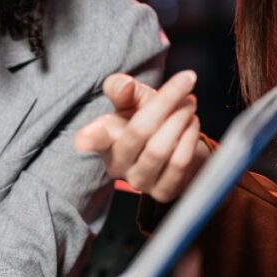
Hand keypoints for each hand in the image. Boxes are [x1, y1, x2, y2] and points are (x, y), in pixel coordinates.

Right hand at [74, 71, 208, 202]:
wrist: (171, 145)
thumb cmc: (145, 119)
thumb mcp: (133, 100)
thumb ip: (124, 89)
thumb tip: (123, 85)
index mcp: (104, 140)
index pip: (95, 138)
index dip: (88, 139)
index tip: (83, 141)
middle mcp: (116, 165)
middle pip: (140, 131)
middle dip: (167, 103)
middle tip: (186, 84)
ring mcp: (139, 182)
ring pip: (160, 149)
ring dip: (181, 120)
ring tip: (189, 104)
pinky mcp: (162, 192)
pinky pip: (178, 164)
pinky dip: (190, 139)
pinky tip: (192, 125)